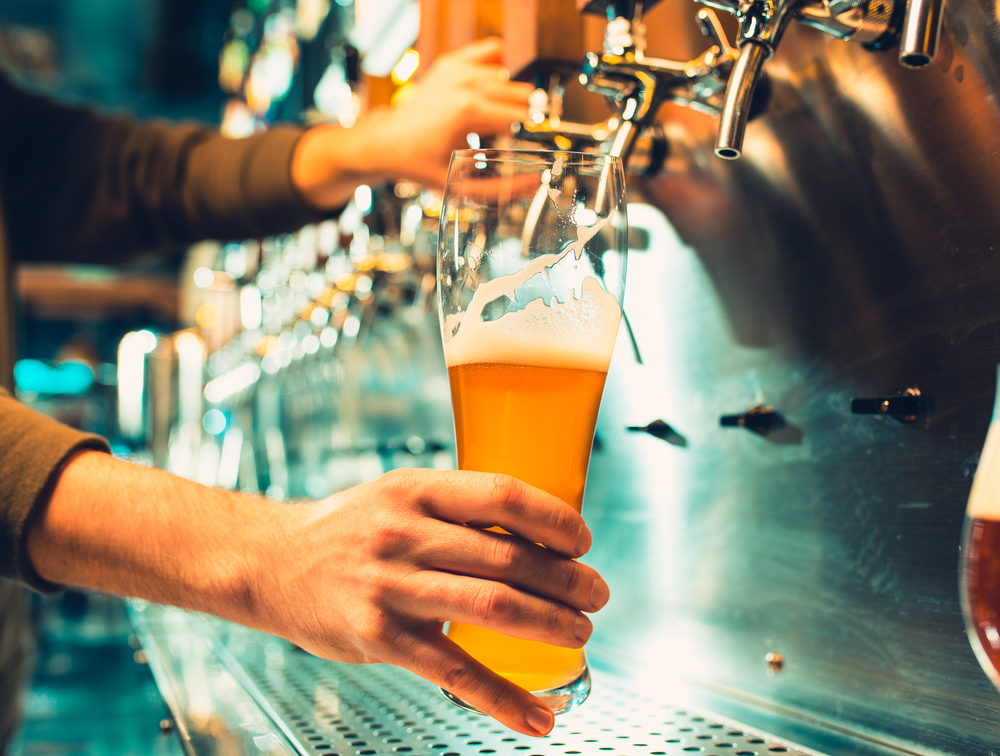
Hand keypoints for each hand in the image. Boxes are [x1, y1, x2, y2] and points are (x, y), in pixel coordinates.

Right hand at [253, 468, 609, 736]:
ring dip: (552, 626)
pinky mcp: (379, 638)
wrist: (270, 561)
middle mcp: (404, 532)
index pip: (503, 496)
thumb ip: (456, 510)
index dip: (555, 519)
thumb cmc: (349, 527)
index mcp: (416, 488)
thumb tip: (536, 535)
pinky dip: (504, 699)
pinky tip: (538, 717)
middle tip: (597, 595)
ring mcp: (391, 586)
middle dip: (568, 581)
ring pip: (494, 608)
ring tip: (581, 634)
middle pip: (509, 558)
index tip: (583, 540)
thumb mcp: (398, 494)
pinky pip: (455, 673)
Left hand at [292, 38, 533, 207]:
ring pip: (509, 77)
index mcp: (469, 111)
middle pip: (520, 94)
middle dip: (519, 115)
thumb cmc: (420, 162)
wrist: (387, 142)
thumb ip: (501, 189)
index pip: (521, 116)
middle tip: (502, 135)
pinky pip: (493, 52)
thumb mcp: (461, 185)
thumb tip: (534, 183)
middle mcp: (465, 84)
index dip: (526, 134)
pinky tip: (490, 88)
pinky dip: (498, 68)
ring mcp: (458, 69)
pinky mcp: (452, 61)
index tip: (519, 146)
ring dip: (508, 97)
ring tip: (490, 118)